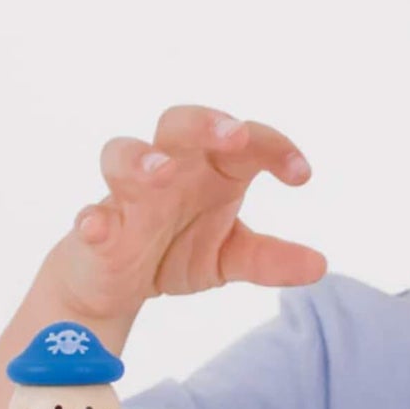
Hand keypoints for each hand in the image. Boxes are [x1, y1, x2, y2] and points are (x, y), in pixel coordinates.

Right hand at [45, 106, 326, 323]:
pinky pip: (89, 216)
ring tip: (161, 173)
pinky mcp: (96, 228)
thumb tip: (319, 266)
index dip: (275, 149)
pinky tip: (100, 228)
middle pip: (179, 124)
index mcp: (212, 170)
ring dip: (141, 160)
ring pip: (124, 156)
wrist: (117, 284)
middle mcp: (170, 170)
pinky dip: (94, 220)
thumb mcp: (232, 258)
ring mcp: (128, 196)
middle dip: (205, 124)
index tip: (301, 175)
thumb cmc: (177, 249)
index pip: (246, 142)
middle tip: (234, 135)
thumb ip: (270, 259)